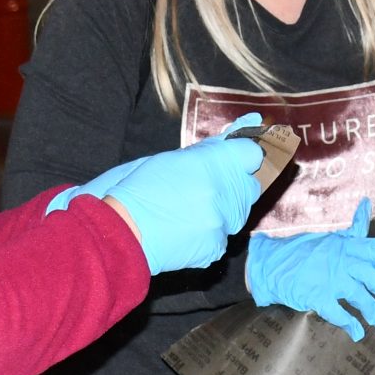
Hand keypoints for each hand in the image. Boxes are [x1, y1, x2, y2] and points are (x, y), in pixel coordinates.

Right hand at [58, 115, 267, 274]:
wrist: (122, 233)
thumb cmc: (139, 190)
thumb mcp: (171, 158)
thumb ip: (209, 150)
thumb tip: (244, 127)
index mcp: (210, 164)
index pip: (252, 155)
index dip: (243, 156)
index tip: (235, 159)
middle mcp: (222, 193)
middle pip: (249, 186)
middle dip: (234, 185)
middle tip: (205, 187)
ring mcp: (222, 223)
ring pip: (239, 213)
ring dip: (223, 209)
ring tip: (189, 210)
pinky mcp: (216, 247)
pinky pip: (223, 235)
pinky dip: (210, 232)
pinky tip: (185, 228)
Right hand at [246, 199, 374, 341]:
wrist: (268, 264)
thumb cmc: (301, 251)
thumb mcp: (329, 237)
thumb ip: (352, 230)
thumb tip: (365, 206)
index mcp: (345, 246)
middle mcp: (340, 261)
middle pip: (373, 277)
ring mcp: (328, 279)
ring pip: (360, 297)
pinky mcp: (315, 296)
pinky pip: (337, 312)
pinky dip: (349, 324)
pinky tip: (357, 333)